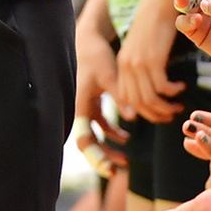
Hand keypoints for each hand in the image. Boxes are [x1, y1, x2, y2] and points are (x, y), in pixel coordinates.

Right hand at [74, 0, 127, 172]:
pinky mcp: (91, 103)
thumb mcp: (109, 74)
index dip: (96, 156)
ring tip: (126, 159)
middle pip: (86, 142)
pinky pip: (100, 125)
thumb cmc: (96, 55)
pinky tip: (126, 136)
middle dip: (101, 157)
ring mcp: (84, 107)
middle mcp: (79, 109)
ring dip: (109, 147)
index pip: (84, 140)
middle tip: (117, 171)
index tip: (110, 169)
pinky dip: (112, 133)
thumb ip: (120, 96)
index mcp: (79, 104)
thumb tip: (132, 118)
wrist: (88, 39)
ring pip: (94, 136)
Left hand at [114, 0, 187, 122]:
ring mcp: (138, 63)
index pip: (126, 98)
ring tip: (179, 104)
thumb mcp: (144, 49)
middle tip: (172, 114)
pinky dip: (173, 92)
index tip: (159, 112)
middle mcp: (126, 66)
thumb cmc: (156, 25)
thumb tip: (153, 88)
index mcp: (122, 64)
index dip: (142, 111)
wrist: (159, 2)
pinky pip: (162, 88)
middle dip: (155, 114)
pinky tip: (181, 86)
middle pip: (137, 103)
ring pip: (149, 99)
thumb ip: (143, 67)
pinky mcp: (152, 59)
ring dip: (166, 107)